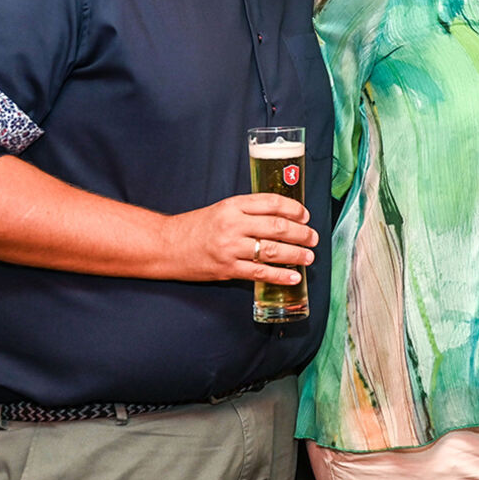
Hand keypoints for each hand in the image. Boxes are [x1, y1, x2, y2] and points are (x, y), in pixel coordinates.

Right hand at [159, 193, 315, 284]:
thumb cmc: (195, 227)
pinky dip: (280, 275)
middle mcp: (233, 224)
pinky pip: (260, 272)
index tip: (305, 215)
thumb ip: (248, 212)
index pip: (271, 203)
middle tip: (313, 238)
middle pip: (277, 226)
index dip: (294, 209)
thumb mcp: (222, 210)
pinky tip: (293, 277)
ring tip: (308, 257)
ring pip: (272, 250)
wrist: (165, 245)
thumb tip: (281, 218)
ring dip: (295, 254)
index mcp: (233, 205)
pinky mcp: (227, 268)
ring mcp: (230, 247)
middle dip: (301, 233)